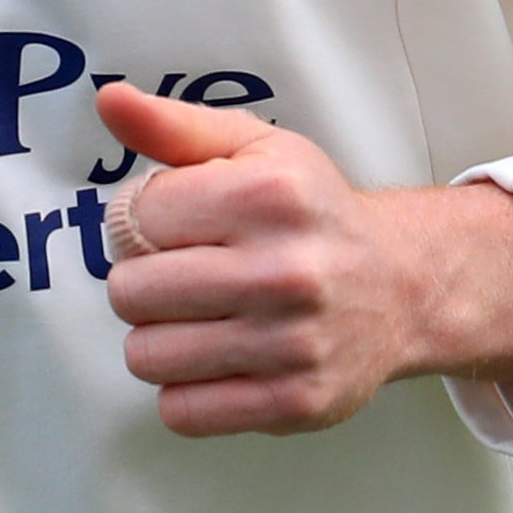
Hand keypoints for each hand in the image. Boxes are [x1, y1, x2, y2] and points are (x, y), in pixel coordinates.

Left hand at [97, 82, 512, 436]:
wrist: (403, 286)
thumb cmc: (312, 213)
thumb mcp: (255, 150)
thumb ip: (174, 125)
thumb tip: (108, 100)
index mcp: (268, 195)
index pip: (136, 218)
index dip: (141, 222)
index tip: (175, 227)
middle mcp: (285, 270)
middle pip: (130, 292)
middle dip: (143, 283)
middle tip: (184, 276)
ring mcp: (294, 343)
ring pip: (146, 357)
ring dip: (159, 340)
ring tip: (200, 319)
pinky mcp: (297, 403)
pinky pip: (182, 412)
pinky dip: (185, 391)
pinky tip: (217, 360)